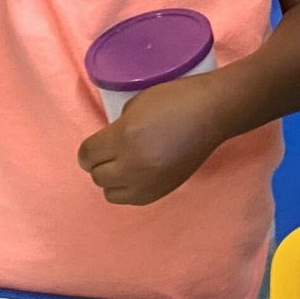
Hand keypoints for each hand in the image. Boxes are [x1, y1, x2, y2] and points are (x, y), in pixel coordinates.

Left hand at [78, 72, 234, 205]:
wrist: (212, 113)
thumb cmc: (175, 99)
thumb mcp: (134, 105)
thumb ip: (117, 129)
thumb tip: (110, 146)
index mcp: (124, 138)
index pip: (87, 155)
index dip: (88, 149)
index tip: (96, 144)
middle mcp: (133, 166)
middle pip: (97, 176)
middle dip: (99, 163)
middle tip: (110, 152)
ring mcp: (148, 182)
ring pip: (110, 193)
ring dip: (112, 179)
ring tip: (124, 165)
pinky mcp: (162, 191)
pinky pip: (131, 199)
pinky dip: (128, 188)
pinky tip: (137, 174)